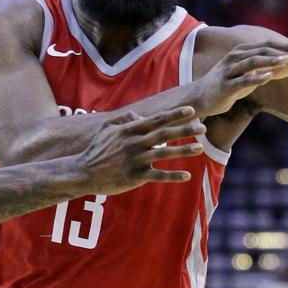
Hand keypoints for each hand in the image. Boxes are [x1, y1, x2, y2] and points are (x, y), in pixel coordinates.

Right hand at [74, 107, 205, 193]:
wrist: (84, 172)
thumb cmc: (96, 150)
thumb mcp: (106, 130)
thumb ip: (123, 120)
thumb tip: (139, 116)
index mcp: (129, 130)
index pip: (156, 119)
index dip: (174, 114)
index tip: (191, 110)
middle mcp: (135, 143)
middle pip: (164, 134)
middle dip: (185, 129)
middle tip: (203, 127)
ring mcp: (136, 160)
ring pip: (164, 153)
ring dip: (184, 150)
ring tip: (200, 148)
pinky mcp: (135, 177)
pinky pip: (158, 175)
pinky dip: (173, 175)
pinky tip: (187, 176)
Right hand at [195, 40, 287, 115]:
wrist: (201, 98)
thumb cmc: (228, 85)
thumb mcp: (248, 74)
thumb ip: (267, 68)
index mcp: (241, 52)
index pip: (266, 44)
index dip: (285, 45)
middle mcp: (234, 58)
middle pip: (262, 51)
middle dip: (283, 53)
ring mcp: (229, 71)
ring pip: (252, 62)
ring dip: (271, 61)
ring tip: (287, 60)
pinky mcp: (225, 86)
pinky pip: (242, 80)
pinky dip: (256, 77)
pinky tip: (268, 76)